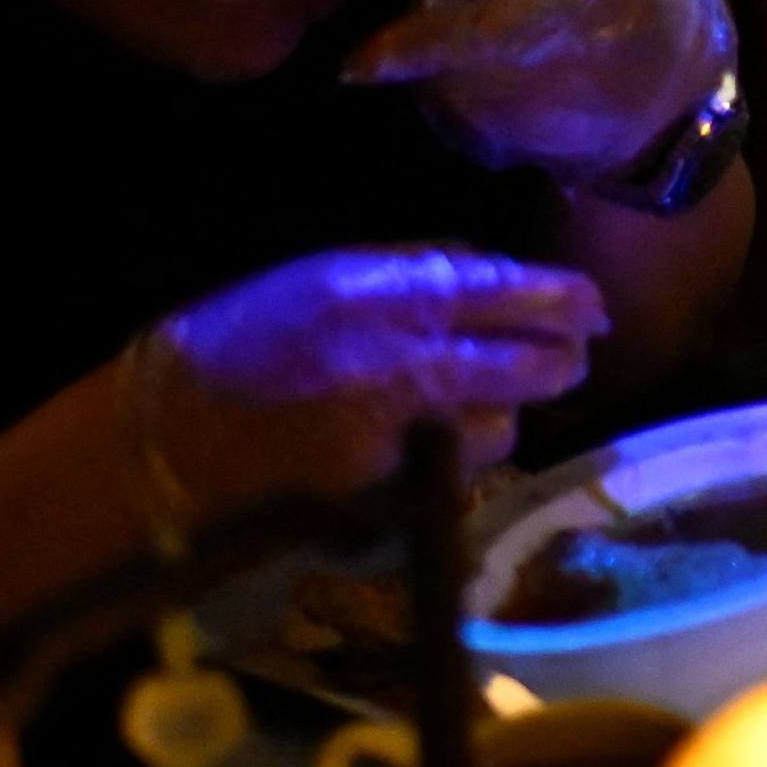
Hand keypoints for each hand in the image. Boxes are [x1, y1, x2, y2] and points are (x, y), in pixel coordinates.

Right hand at [141, 247, 609, 510]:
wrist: (171, 433)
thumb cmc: (245, 339)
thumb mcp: (327, 275)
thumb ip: (414, 269)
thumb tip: (490, 269)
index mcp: (390, 299)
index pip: (509, 293)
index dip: (564, 300)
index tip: (594, 304)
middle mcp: (407, 367)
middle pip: (529, 368)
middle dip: (561, 360)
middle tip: (572, 354)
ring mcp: (400, 439)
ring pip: (501, 432)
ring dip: (503, 415)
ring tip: (481, 402)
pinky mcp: (386, 497)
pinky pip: (453, 478)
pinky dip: (454, 462)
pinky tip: (430, 447)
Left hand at [343, 0, 738, 184]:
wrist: (670, 104)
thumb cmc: (650, 1)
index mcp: (543, 29)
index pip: (472, 39)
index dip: (418, 46)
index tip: (355, 62)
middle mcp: (513, 90)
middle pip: (435, 67)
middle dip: (428, 21)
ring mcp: (498, 128)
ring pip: (433, 92)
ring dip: (431, 49)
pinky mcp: (487, 149)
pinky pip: (441, 114)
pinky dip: (438, 80)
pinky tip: (455, 45)